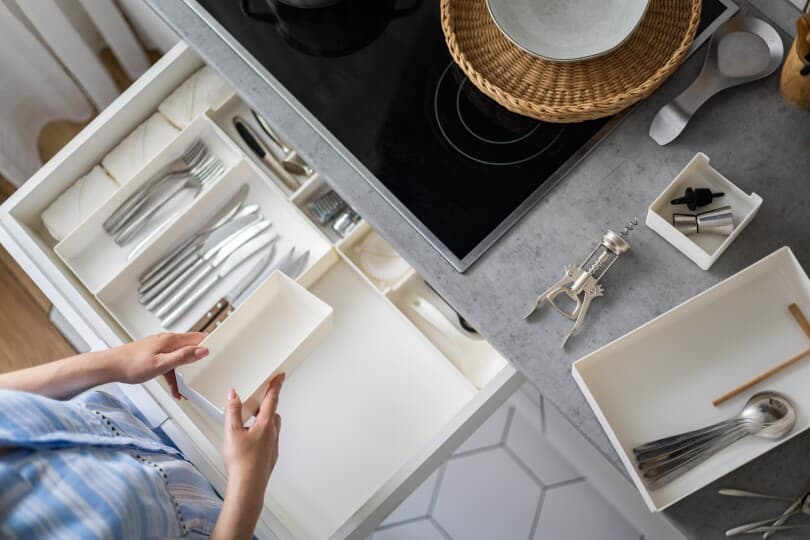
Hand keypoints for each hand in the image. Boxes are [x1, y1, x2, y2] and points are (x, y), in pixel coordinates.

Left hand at [106, 332, 208, 398]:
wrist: (109, 367)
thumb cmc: (131, 365)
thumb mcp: (161, 364)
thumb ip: (183, 357)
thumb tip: (202, 350)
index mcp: (171, 340)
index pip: (198, 337)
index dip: (210, 342)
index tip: (222, 348)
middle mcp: (167, 341)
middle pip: (190, 347)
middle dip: (200, 358)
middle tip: (210, 368)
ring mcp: (160, 347)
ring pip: (180, 358)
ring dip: (186, 372)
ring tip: (189, 387)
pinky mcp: (154, 354)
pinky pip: (170, 364)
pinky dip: (174, 376)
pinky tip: (174, 389)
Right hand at [222, 373, 283, 499]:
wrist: (248, 486)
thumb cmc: (241, 462)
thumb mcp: (232, 432)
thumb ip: (233, 411)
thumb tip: (234, 395)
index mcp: (265, 424)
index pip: (272, 399)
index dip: (276, 386)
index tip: (280, 376)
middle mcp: (273, 433)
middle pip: (273, 413)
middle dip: (268, 404)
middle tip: (260, 398)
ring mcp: (273, 446)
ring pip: (273, 427)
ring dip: (265, 420)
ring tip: (252, 420)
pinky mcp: (271, 456)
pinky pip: (270, 440)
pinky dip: (263, 434)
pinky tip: (252, 441)